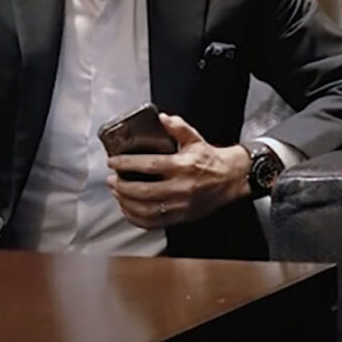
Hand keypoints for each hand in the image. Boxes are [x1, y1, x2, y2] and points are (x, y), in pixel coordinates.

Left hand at [106, 112, 249, 229]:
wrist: (231, 179)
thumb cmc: (210, 160)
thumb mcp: (195, 139)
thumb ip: (178, 128)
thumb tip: (162, 118)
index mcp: (182, 166)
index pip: (149, 165)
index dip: (127, 164)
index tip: (113, 162)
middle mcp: (181, 187)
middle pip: (144, 191)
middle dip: (122, 186)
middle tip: (111, 180)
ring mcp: (181, 206)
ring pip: (147, 210)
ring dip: (127, 203)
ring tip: (117, 194)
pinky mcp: (182, 217)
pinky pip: (155, 223)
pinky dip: (137, 219)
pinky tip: (128, 210)